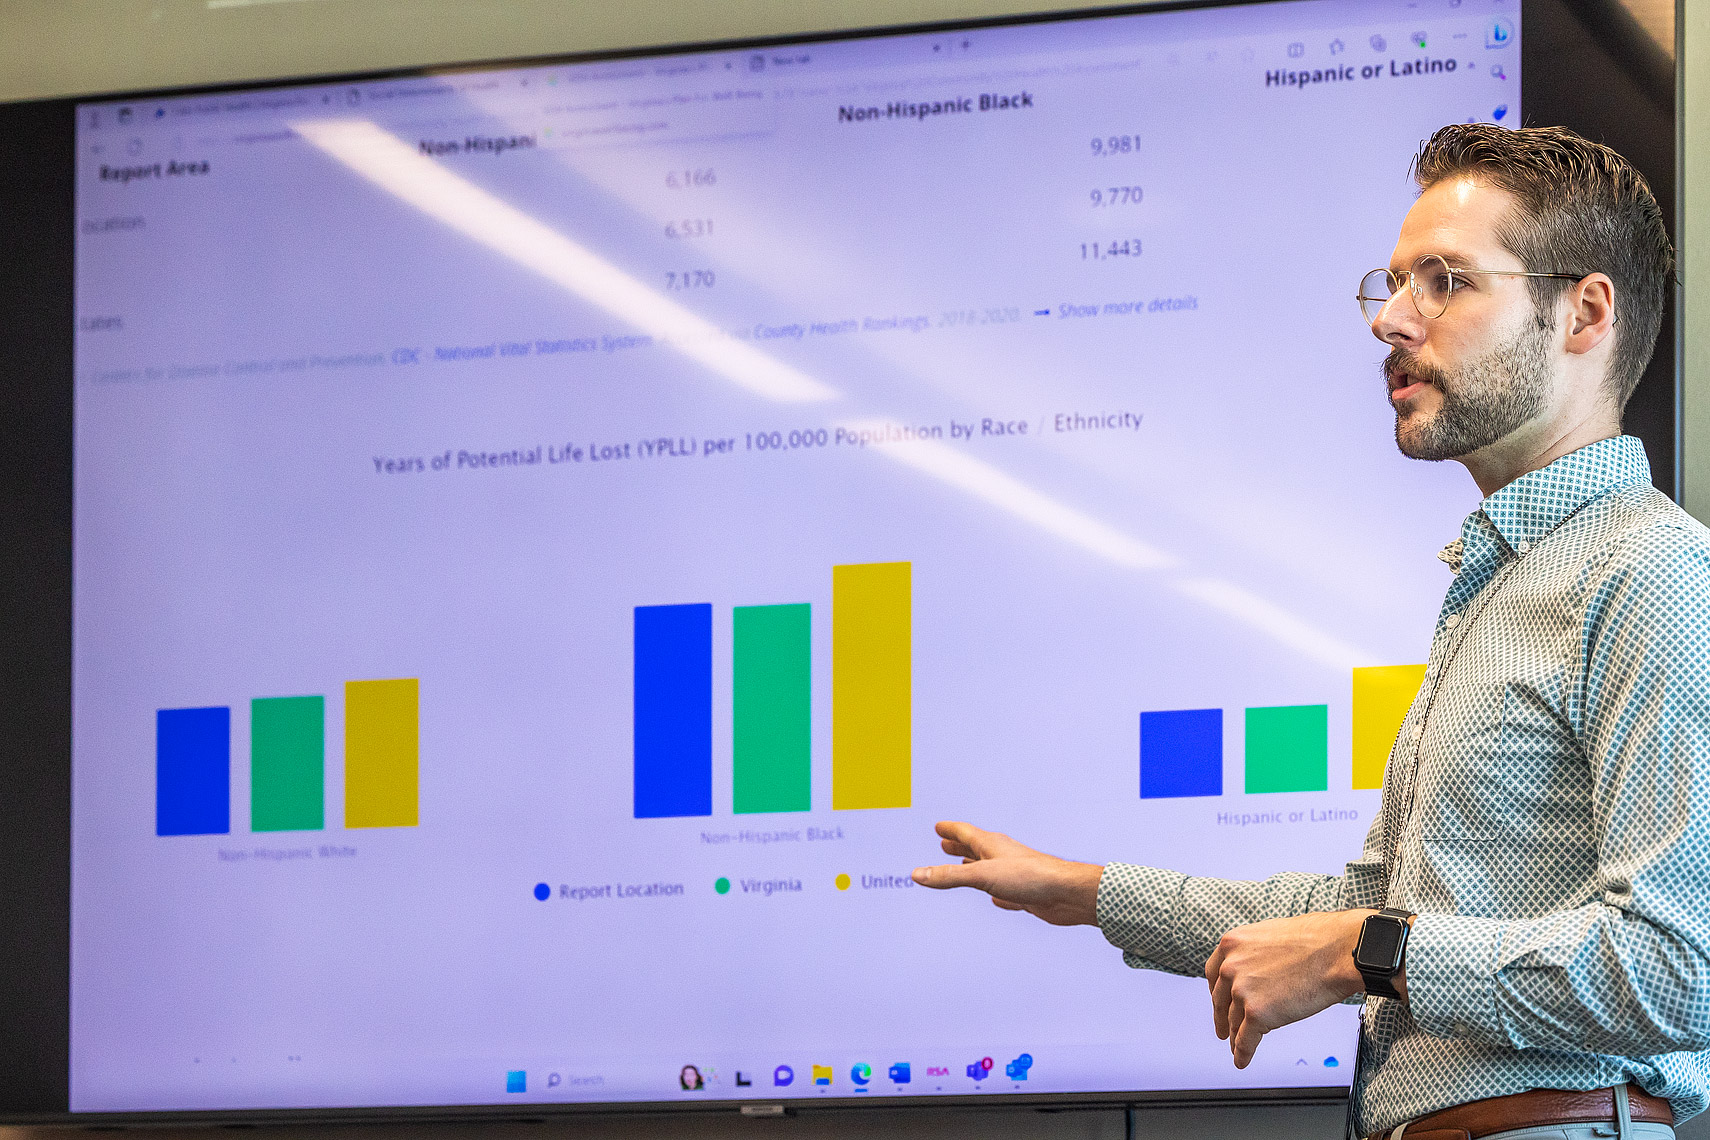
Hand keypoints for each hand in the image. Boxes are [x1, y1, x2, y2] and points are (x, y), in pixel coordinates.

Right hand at [911, 821, 1103, 925]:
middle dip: (959, 846)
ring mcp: (1015, 875)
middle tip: (945, 843)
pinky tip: (996, 899)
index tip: (938, 826)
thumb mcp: (982, 875)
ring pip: (989, 869)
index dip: (950, 830)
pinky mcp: (1025, 894)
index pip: (965, 833)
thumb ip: (950, 876)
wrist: (1067, 894)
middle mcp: (1003, 857)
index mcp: (992, 845)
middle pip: (976, 848)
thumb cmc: (1030, 877)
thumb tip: (917, 874)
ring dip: (974, 866)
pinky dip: (995, 893)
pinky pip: (1005, 891)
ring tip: (964, 865)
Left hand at [1204, 909, 1380, 1067]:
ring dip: (1235, 1038)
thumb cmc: (1317, 940)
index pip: (1215, 973)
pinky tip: (1242, 1060)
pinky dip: (1242, 1053)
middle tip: (1223, 1031)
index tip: (1219, 1003)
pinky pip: (1245, 1040)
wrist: (1337, 951)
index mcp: (1232, 944)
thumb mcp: (1272, 937)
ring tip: (1236, 1047)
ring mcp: (1242, 990)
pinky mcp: (1257, 1013)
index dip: (1217, 992)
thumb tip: (1259, 971)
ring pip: (1234, 1022)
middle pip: (1221, 1000)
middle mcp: (1231, 966)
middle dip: (1222, 1018)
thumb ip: (1256, 955)